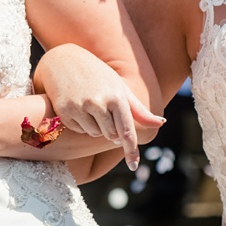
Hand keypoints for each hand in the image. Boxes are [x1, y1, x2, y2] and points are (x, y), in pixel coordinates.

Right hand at [37, 44, 164, 169]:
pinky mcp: (65, 111)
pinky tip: (78, 105)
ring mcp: (80, 107)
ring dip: (96, 127)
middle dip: (111, 130)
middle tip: (105, 112)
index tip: (133, 166)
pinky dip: (81, 124)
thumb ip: (139, 110)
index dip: (131, 150)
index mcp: (117, 96)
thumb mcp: (119, 88)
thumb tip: (161, 123)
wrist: (64, 60)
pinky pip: (79, 130)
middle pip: (111, 136)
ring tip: (90, 105)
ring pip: (95, 134)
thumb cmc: (98, 75)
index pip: (126, 131)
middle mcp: (99, 102)